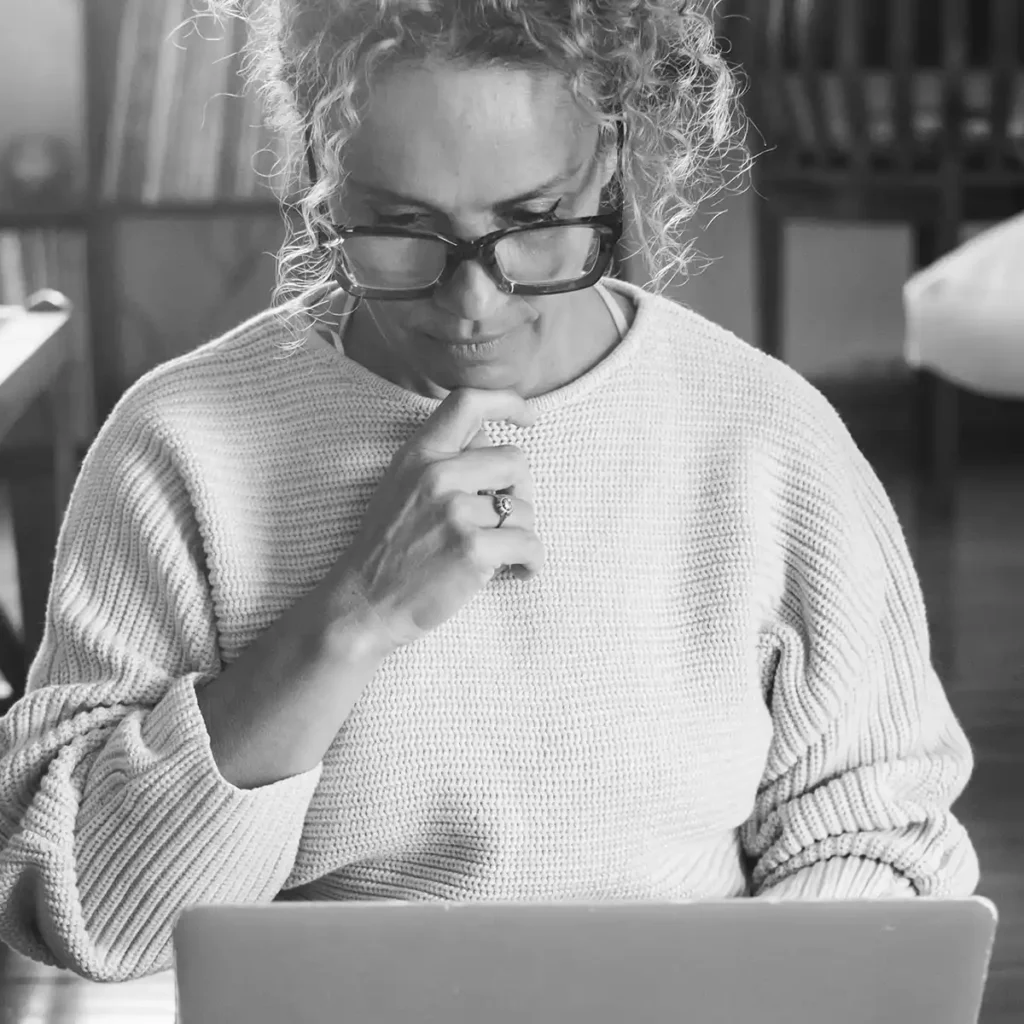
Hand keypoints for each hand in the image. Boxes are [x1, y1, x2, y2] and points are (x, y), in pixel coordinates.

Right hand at [338, 388, 545, 652]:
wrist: (363, 605)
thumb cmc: (388, 548)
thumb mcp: (402, 486)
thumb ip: (443, 459)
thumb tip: (492, 436)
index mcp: (419, 455)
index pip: (468, 403)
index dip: (508, 402)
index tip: (528, 418)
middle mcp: (436, 475)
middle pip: (515, 460)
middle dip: (519, 492)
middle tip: (503, 521)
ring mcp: (455, 512)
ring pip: (526, 508)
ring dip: (521, 534)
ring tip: (499, 554)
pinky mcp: (472, 550)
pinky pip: (530, 544)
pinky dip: (531, 562)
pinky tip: (517, 572)